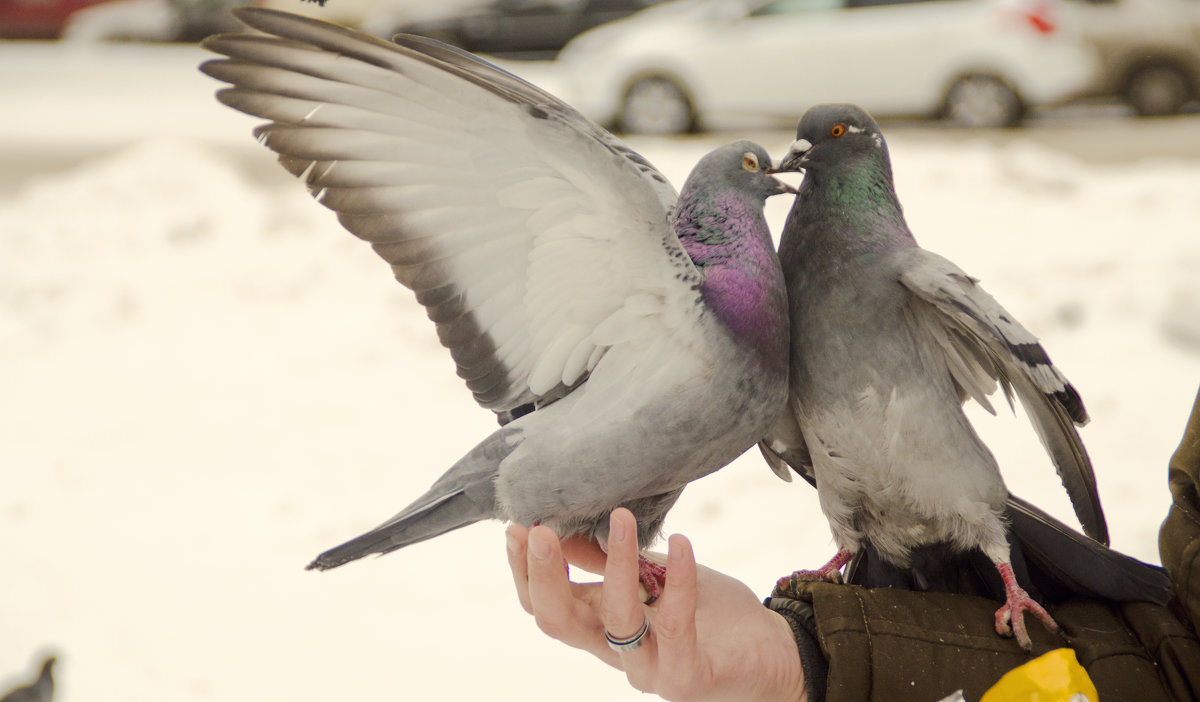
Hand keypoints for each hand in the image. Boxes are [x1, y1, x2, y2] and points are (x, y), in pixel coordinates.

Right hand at [506, 508, 807, 701]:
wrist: (771, 651)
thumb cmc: (708, 612)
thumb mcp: (652, 575)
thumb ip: (606, 560)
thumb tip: (563, 522)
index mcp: (599, 626)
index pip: (544, 605)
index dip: (524, 571)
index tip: (517, 526)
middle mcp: (615, 651)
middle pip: (558, 622)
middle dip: (544, 575)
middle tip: (539, 529)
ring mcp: (648, 669)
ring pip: (615, 621)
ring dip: (615, 564)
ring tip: (621, 516)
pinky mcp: (686, 678)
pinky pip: (675, 627)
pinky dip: (679, 580)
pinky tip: (682, 543)